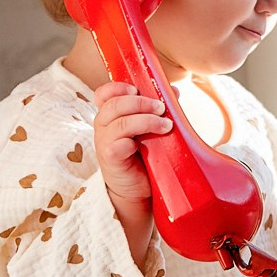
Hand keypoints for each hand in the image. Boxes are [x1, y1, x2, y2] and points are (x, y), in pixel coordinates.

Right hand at [92, 81, 172, 207]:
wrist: (136, 188)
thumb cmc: (142, 155)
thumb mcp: (149, 128)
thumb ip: (156, 108)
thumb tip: (172, 91)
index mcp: (110, 115)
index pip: (104, 93)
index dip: (118, 88)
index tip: (136, 90)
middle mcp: (103, 125)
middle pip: (115, 104)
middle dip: (141, 103)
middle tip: (161, 108)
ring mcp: (104, 142)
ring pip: (121, 122)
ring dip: (146, 120)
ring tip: (166, 125)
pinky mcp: (110, 158)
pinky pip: (118, 144)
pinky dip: (133, 141)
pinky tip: (144, 146)